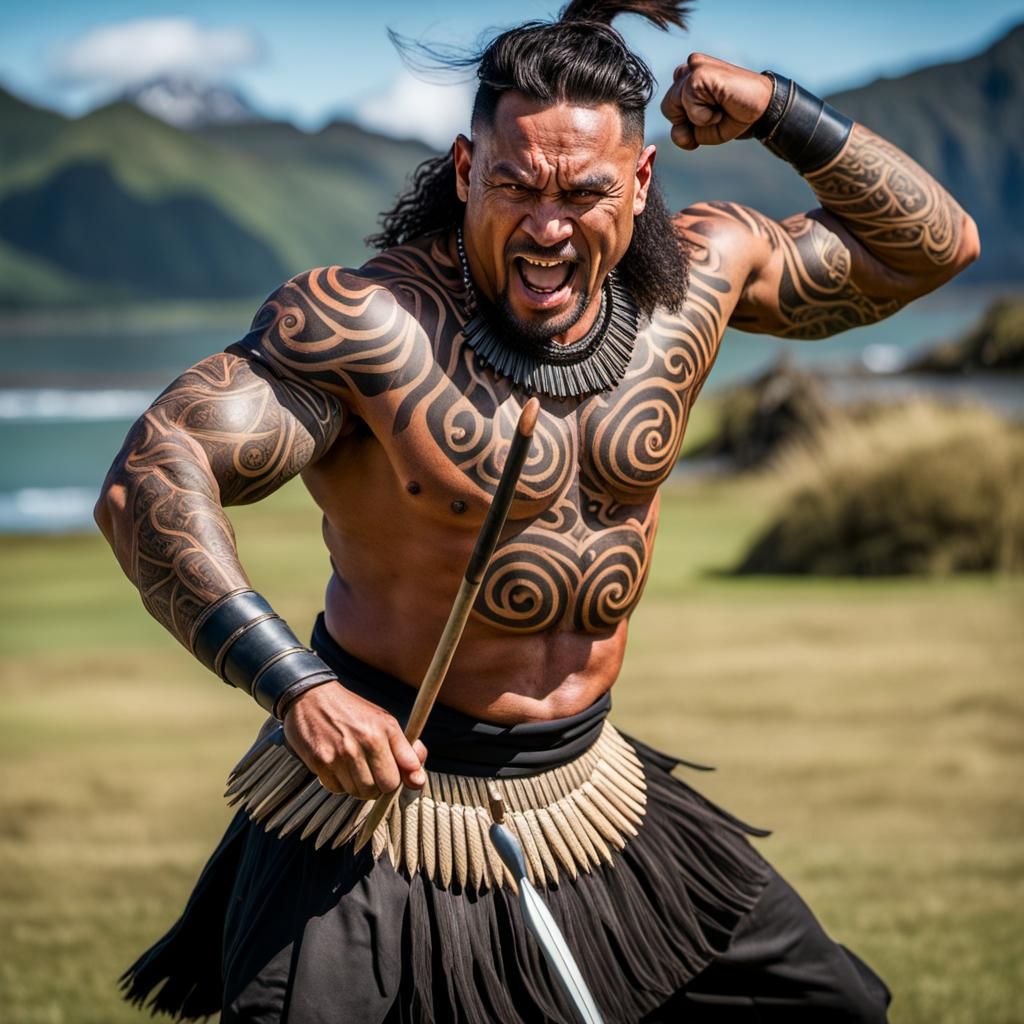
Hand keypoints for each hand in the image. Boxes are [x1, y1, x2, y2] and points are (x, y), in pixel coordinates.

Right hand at [282, 682, 427, 798]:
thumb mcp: (385, 722)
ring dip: (357, 786)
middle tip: (372, 773)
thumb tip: (418, 779)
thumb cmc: (352, 712)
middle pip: (378, 790)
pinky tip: (337, 766)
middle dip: (377, 787)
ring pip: (357, 792)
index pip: (397, 778)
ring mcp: (340, 753)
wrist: (312, 696)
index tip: (393, 777)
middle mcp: (363, 741)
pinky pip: (336, 790)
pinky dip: (339, 784)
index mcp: (383, 731)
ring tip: (354, 767)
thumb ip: (406, 751)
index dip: (397, 781)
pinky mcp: (319, 761)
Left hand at [660, 53, 772, 150]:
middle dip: (688, 121)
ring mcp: (694, 67)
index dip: (686, 123)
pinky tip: (722, 104)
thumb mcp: (701, 132)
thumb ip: (681, 133)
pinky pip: (688, 105)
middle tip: (715, 113)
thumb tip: (676, 131)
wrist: (761, 109)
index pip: (669, 109)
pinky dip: (704, 116)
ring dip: (697, 118)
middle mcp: (690, 68)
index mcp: (687, 79)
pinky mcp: (700, 72)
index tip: (710, 117)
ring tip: (719, 107)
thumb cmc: (732, 117)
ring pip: (673, 105)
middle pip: (668, 108)